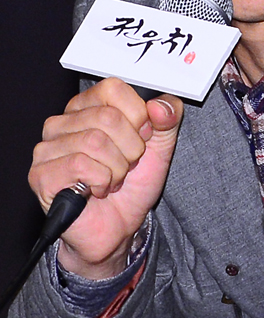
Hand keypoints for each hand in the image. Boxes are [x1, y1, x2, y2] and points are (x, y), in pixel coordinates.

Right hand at [29, 77, 182, 277]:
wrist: (118, 228)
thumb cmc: (131, 186)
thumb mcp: (160, 146)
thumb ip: (168, 118)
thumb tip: (161, 105)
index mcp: (86, 107)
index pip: (112, 88)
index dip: (137, 115)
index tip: (141, 136)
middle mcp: (62, 123)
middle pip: (107, 117)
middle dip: (130, 148)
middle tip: (127, 165)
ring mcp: (47, 148)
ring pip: (95, 141)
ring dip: (117, 168)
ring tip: (113, 178)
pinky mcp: (41, 174)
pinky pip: (80, 165)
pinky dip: (102, 181)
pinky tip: (98, 190)